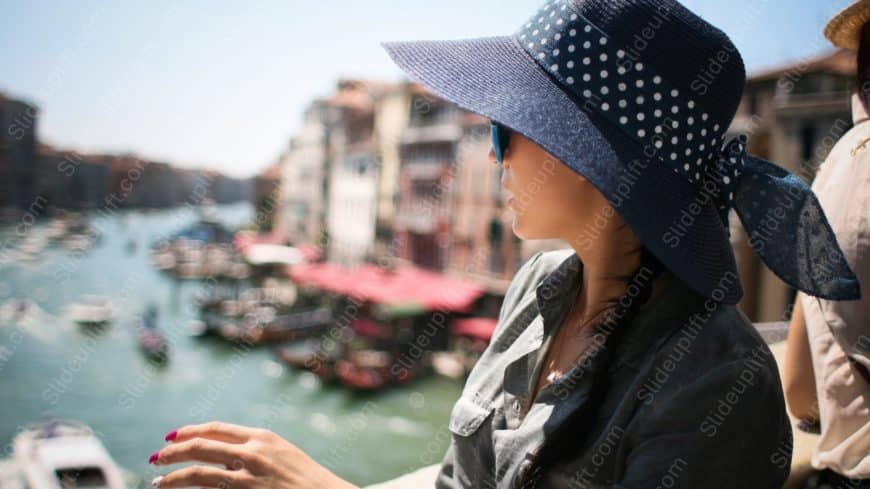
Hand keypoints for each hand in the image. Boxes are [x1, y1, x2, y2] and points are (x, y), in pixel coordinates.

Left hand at [148, 421, 358, 488]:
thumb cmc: (305, 479)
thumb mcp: (282, 453)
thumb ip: (255, 448)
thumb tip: (224, 449)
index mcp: (261, 437)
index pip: (215, 430)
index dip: (190, 432)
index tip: (172, 437)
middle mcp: (252, 453)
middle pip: (201, 447)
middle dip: (173, 452)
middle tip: (156, 458)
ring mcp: (247, 478)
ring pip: (198, 475)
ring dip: (173, 478)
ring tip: (158, 481)